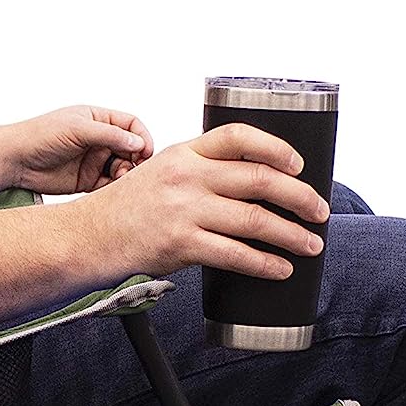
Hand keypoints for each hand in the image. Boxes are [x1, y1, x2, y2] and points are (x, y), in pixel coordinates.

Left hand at [9, 104, 155, 194]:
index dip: (142, 138)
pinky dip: (115, 189)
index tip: (146, 152)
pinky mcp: (87, 181)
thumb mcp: (77, 129)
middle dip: (137, 160)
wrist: (15, 160)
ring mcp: (94, 160)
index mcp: (98, 120)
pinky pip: (109, 186)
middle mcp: (99, 139)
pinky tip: (112, 191)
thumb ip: (110, 135)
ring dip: (127, 175)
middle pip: (131, 149)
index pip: (131, 125)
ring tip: (119, 179)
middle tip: (133, 170)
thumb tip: (139, 142)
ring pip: (123, 168)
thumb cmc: (41, 135)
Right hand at [75, 122, 330, 280]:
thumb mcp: (158, 173)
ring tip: (310, 245)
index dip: (277, 147)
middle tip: (319, 210)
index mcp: (183, 152)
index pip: (239, 136)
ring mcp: (184, 209)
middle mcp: (186, 175)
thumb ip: (197, 173)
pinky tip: (280, 269)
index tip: (299, 165)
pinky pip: (235, 254)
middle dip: (299, 197)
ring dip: (291, 234)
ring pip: (255, 219)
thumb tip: (248, 188)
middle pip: (259, 178)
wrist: (86, 237)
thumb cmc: (124, 211)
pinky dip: (265, 263)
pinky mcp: (180, 243)